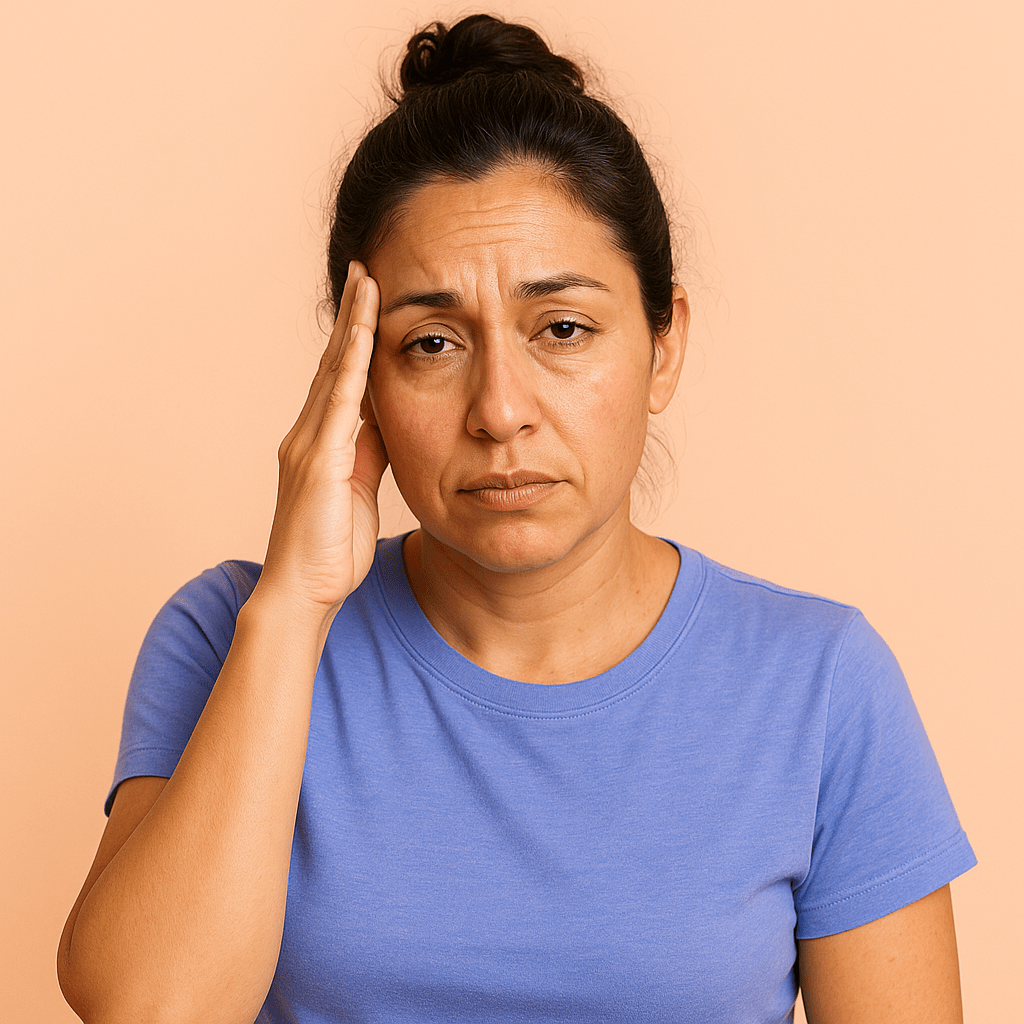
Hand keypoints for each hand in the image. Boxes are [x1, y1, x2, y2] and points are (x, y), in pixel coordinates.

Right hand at [255, 261, 387, 624]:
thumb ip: (368, 453)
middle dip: (351, 314)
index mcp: (320, 442)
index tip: (371, 299)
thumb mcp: (358, 491)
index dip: (355, 337)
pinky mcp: (318, 461)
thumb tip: (386, 420)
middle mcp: (308, 434)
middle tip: (365, 269)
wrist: (302, 592)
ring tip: (366, 281)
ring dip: (351, 324)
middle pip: (333, 361)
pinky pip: (339, 403)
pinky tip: (363, 333)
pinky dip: (351, 364)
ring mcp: (309, 444)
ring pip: (333, 370)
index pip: (340, 377)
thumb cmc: (329, 550)